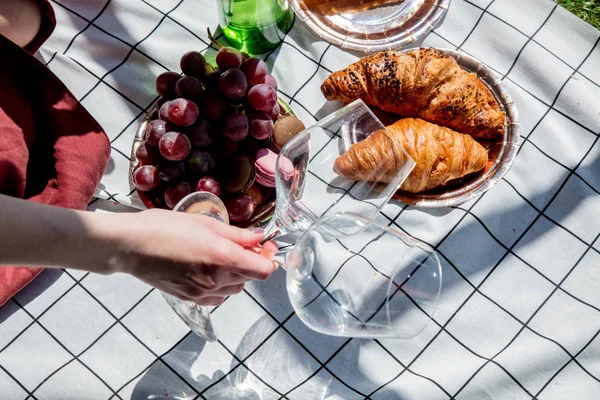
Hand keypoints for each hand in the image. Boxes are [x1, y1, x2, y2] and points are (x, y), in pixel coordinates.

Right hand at [92, 209, 277, 305]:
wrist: (130, 246)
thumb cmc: (163, 228)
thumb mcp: (205, 223)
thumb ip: (236, 234)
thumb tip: (259, 237)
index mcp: (223, 257)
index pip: (262, 270)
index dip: (269, 258)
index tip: (265, 246)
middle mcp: (216, 279)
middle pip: (250, 279)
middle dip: (252, 263)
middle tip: (242, 245)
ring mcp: (202, 292)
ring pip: (235, 289)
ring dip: (237, 275)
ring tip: (222, 256)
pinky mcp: (190, 298)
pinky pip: (217, 297)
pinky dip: (221, 286)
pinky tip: (209, 270)